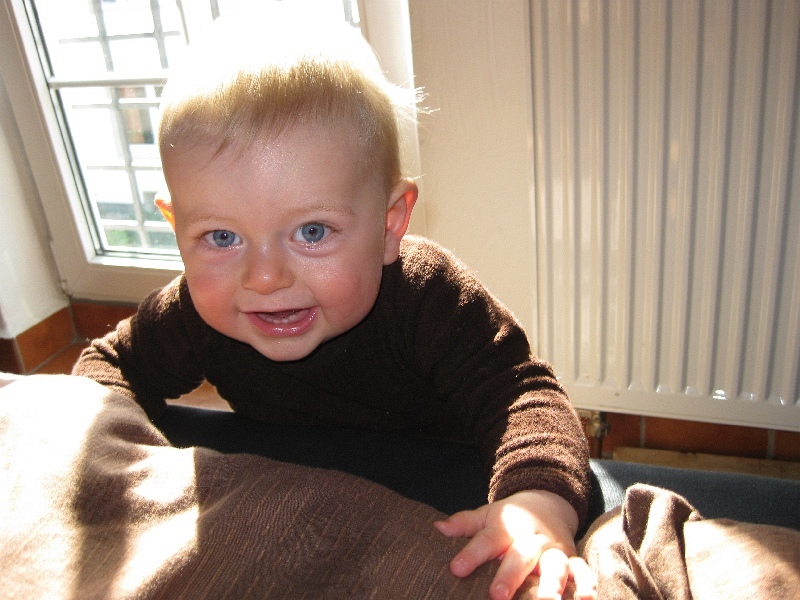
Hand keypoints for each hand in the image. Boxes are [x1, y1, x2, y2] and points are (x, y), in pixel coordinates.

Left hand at [433, 490, 596, 599]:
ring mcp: (554, 549)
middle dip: (510, 576)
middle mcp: (532, 539)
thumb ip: (464, 524)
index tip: (456, 569)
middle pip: (521, 555)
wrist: (548, 504)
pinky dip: (587, 584)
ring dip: (552, 584)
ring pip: (555, 565)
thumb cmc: (510, 519)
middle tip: (497, 596)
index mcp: (507, 528)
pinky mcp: (573, 559)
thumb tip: (436, 527)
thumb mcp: (487, 516)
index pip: (487, 540)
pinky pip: (583, 571)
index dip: (471, 554)